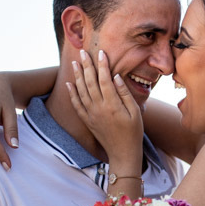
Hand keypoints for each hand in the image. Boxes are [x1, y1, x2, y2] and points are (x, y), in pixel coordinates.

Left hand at [67, 49, 142, 164]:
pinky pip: (76, 105)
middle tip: (83, 52)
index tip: (100, 53)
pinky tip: (69, 83)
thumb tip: (115, 77)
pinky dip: (72, 93)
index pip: (105, 80)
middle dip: (86, 66)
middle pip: (90, 82)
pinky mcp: (87, 121)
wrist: (123, 153)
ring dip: (77, 76)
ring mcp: (91, 114)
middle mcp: (99, 108)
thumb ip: (125, 94)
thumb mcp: (135, 112)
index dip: (102, 65)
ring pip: (81, 91)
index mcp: (112, 105)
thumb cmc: (133, 132)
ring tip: (74, 62)